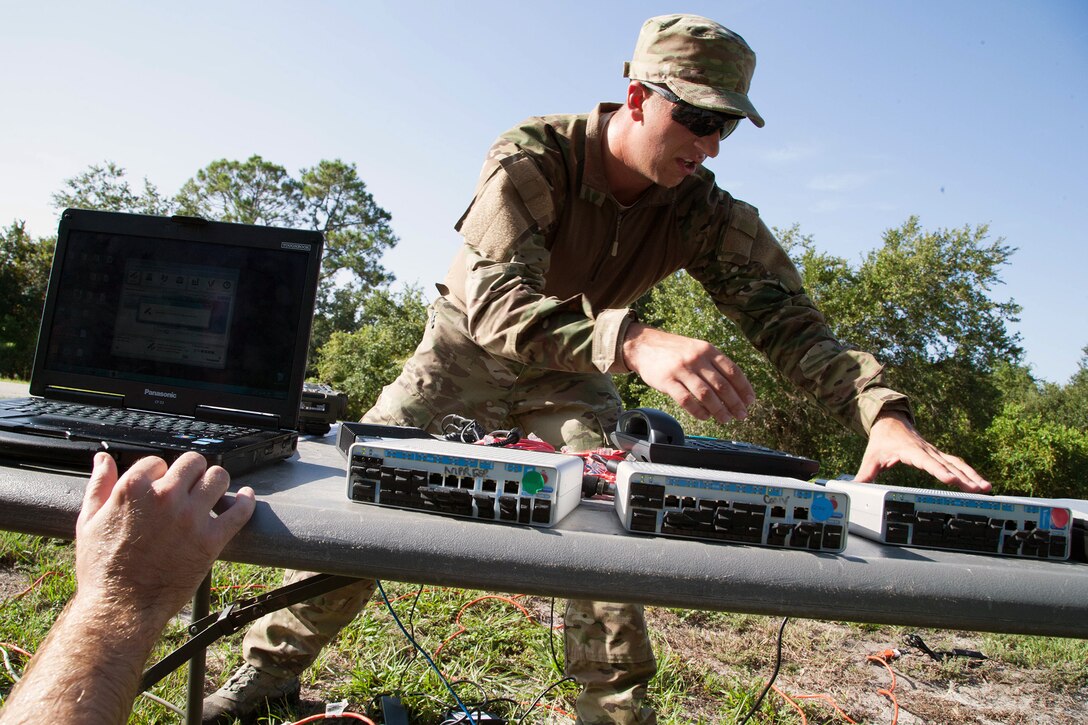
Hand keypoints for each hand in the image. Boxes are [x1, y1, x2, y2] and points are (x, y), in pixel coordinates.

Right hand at [76, 452, 255, 624]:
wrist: (120, 609)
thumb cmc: (102, 569)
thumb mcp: (88, 522)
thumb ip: (99, 485)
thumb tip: (104, 459)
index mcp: (134, 489)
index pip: (157, 461)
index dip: (159, 474)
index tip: (161, 486)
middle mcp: (166, 498)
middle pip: (192, 463)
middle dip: (190, 472)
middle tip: (189, 487)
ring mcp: (191, 518)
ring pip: (218, 478)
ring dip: (215, 483)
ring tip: (211, 494)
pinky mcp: (211, 539)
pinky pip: (239, 511)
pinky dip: (246, 501)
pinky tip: (245, 498)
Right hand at [621, 322, 754, 423]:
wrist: (645, 345)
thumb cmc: (675, 350)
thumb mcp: (698, 348)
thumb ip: (714, 364)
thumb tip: (735, 387)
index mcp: (708, 350)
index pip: (733, 371)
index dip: (744, 388)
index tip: (750, 401)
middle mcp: (697, 359)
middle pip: (722, 385)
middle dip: (735, 403)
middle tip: (741, 415)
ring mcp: (681, 370)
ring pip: (706, 395)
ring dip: (719, 410)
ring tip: (726, 419)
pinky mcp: (667, 381)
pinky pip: (686, 400)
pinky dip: (699, 412)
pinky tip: (706, 417)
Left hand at [855, 412, 991, 492]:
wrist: (890, 419)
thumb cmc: (882, 439)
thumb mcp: (871, 456)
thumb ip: (865, 473)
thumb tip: (854, 487)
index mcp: (910, 450)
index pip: (926, 461)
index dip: (938, 470)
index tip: (950, 478)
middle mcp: (926, 450)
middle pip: (948, 464)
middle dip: (964, 477)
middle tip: (979, 489)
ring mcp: (934, 451)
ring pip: (956, 463)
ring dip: (972, 475)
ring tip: (987, 488)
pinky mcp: (938, 454)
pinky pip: (956, 462)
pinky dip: (968, 471)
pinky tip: (980, 481)